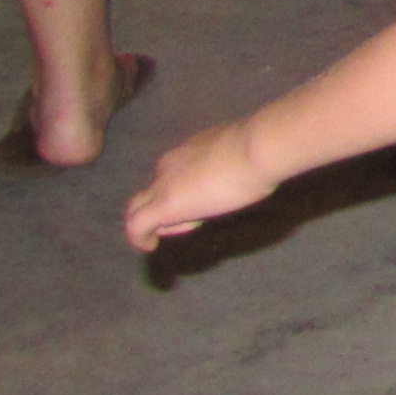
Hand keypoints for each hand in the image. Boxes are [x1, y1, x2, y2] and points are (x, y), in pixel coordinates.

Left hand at [124, 118, 274, 250]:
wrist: (257, 148)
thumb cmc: (259, 149)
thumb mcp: (243, 153)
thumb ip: (232, 163)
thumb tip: (243, 172)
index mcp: (188, 150)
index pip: (172, 173)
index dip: (183, 191)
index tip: (204, 200)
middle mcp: (168, 164)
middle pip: (152, 191)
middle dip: (165, 207)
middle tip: (192, 219)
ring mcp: (163, 185)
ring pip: (141, 207)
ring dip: (159, 222)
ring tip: (187, 227)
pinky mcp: (163, 206)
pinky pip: (136, 226)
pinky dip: (139, 238)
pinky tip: (149, 246)